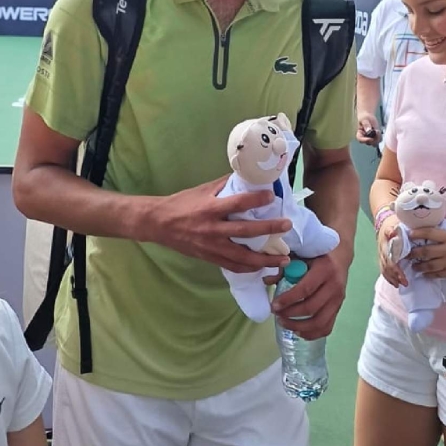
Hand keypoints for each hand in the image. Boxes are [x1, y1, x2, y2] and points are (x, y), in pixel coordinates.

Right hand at [151, 178, 292, 274]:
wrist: (159, 224)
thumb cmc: (181, 203)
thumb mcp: (202, 190)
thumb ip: (224, 185)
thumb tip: (246, 177)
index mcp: (211, 208)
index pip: (239, 203)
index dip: (257, 199)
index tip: (272, 196)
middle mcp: (213, 228)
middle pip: (246, 231)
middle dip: (269, 229)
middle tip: (287, 226)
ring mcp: (212, 246)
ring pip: (243, 257)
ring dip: (265, 259)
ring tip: (283, 259)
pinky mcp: (210, 258)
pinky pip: (232, 266)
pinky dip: (248, 268)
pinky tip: (261, 267)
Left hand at [271, 251, 346, 339]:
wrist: (340, 255)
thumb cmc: (317, 254)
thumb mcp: (301, 255)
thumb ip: (285, 267)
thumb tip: (267, 281)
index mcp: (325, 269)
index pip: (305, 289)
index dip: (288, 300)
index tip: (274, 305)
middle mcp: (334, 285)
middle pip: (311, 308)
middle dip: (290, 314)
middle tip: (276, 314)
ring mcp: (339, 299)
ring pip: (319, 321)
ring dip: (299, 326)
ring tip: (284, 323)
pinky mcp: (339, 308)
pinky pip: (327, 326)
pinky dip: (312, 333)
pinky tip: (299, 332)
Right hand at [356, 113, 381, 144]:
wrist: (368, 116)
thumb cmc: (364, 117)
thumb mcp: (364, 119)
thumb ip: (366, 125)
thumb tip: (369, 131)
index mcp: (359, 134)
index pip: (360, 139)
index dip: (365, 140)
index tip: (370, 138)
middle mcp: (364, 138)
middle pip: (369, 143)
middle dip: (374, 139)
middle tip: (377, 131)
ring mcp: (370, 138)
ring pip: (375, 143)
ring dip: (378, 138)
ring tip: (377, 130)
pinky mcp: (375, 137)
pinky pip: (379, 140)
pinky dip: (380, 137)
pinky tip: (378, 131)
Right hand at [377, 215, 405, 287]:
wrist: (384, 222)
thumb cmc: (392, 223)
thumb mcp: (393, 223)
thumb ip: (392, 229)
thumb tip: (392, 232)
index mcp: (385, 245)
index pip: (390, 260)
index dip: (396, 270)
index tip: (403, 277)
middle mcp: (381, 251)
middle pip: (387, 267)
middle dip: (395, 277)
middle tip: (405, 283)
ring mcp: (380, 255)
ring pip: (384, 269)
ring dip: (392, 278)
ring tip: (399, 285)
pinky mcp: (381, 257)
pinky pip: (383, 269)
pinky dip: (388, 277)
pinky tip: (394, 282)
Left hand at [409, 227, 445, 277]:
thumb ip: (445, 237)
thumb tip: (428, 238)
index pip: (430, 233)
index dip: (418, 233)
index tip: (409, 234)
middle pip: (426, 251)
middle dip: (413, 253)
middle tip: (406, 254)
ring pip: (429, 264)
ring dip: (419, 266)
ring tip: (413, 266)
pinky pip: (437, 274)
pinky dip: (429, 275)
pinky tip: (424, 275)